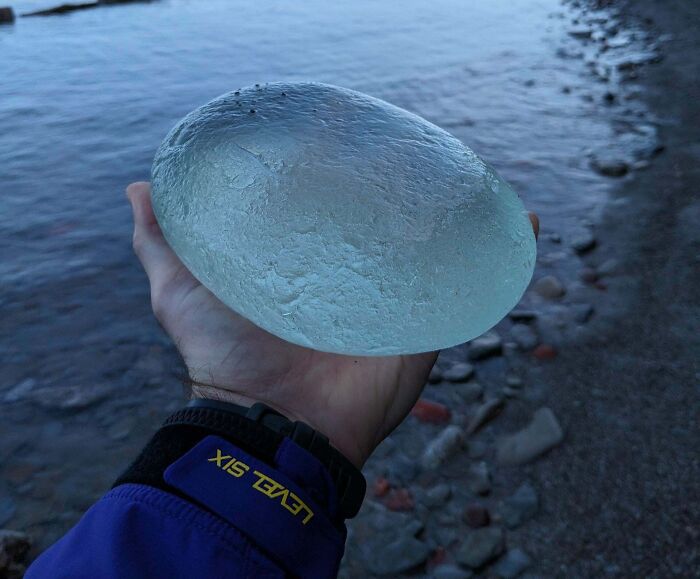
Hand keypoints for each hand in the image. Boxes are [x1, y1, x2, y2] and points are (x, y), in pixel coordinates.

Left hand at [127, 182, 538, 467]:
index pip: (341, 217)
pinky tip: (525, 222)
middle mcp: (356, 282)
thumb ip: (162, 243)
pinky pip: (472, 288)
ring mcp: (394, 303)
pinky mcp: (424, 328)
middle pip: (396, 231)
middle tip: (432, 158)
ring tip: (487, 182)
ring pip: (440, 252)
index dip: (355, 184)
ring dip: (468, 219)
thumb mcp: (181, 291)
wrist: (268, 425)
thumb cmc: (225, 360)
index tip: (363, 145)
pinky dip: (504, 257)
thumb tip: (140, 188)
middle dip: (418, 198)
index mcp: (311, 269)